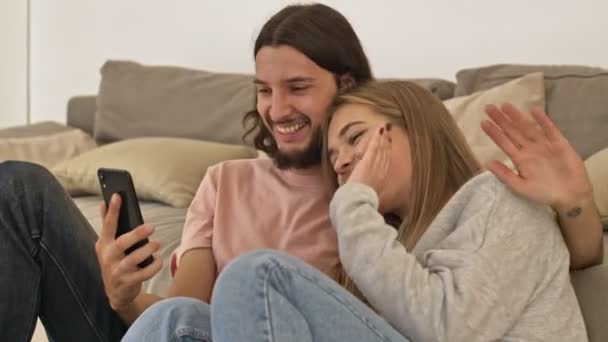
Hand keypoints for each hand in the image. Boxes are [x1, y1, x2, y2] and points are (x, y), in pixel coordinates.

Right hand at [95, 194, 162, 310]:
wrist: (116, 293)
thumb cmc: (115, 263)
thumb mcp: (107, 246)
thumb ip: (107, 226)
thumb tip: (104, 203)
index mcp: (104, 245)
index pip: (107, 225)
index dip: (112, 210)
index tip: (117, 195)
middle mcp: (108, 258)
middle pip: (122, 243)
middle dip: (137, 234)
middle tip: (151, 227)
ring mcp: (118, 271)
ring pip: (134, 259)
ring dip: (148, 250)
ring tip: (156, 244)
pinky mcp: (128, 282)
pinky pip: (145, 273)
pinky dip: (154, 265)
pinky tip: (158, 259)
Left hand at [347, 123, 391, 205]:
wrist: (358, 202)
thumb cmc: (359, 202)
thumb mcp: (366, 197)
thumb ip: (367, 192)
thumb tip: (364, 193)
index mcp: (380, 180)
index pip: (384, 164)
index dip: (387, 154)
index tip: (388, 146)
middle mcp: (380, 172)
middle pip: (385, 154)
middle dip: (386, 143)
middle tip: (388, 133)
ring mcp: (375, 166)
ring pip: (380, 149)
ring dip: (382, 138)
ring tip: (384, 128)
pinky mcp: (368, 162)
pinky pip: (373, 147)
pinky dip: (376, 138)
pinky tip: (378, 130)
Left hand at [481, 103, 591, 210]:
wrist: (570, 197)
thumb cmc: (543, 193)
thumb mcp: (520, 187)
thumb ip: (504, 175)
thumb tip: (487, 163)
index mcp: (519, 159)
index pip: (504, 142)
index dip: (494, 133)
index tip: (483, 122)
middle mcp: (529, 149)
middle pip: (513, 132)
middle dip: (501, 120)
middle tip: (489, 108)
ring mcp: (543, 145)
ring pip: (528, 128)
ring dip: (517, 117)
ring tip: (505, 106)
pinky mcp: (559, 143)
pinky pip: (549, 130)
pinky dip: (542, 121)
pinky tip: (534, 111)